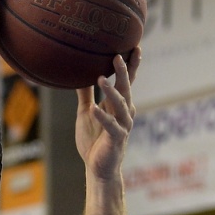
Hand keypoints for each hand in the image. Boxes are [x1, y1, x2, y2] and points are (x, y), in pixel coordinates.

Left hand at [75, 48, 140, 180]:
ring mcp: (122, 126)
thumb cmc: (94, 139)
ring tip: (100, 78)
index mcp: (118, 106)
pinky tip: (94, 109)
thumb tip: (79, 74)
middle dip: (123, 72)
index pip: (126, 82)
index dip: (130, 66)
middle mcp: (124, 113)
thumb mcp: (86, 112)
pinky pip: (111, 126)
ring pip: (120, 105)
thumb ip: (86, 94)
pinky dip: (102, 117)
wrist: (97, 168)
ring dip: (111, 92)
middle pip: (125, 89)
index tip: (134, 47)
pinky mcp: (116, 139)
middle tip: (117, 56)